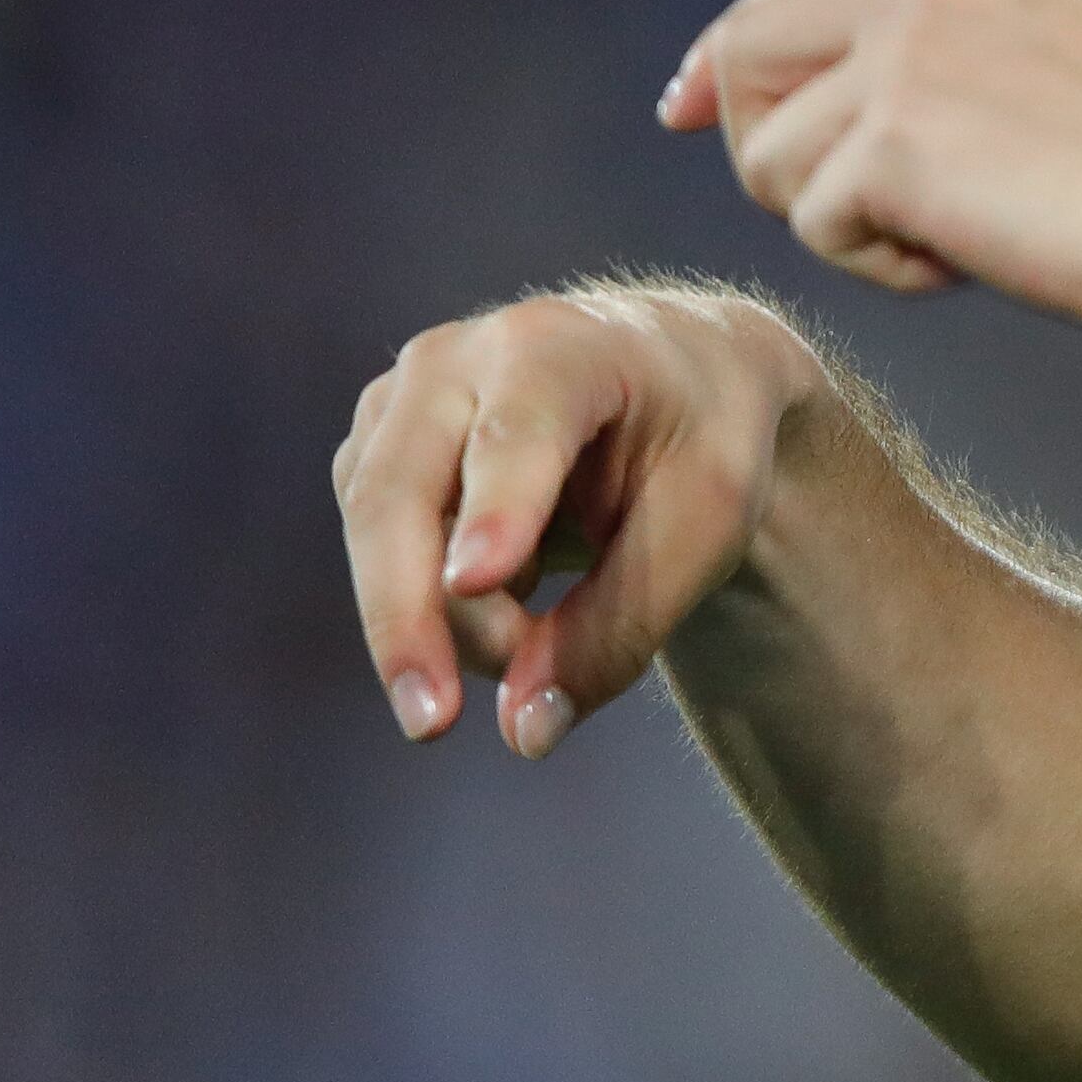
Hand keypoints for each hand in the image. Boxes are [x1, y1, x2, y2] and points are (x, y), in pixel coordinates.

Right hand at [332, 281, 817, 757]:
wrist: (679, 377)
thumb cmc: (701, 436)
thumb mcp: (708, 523)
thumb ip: (620, 626)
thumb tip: (524, 733)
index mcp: (561, 347)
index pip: (518, 431)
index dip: (498, 508)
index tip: (479, 583)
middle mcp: (454, 360)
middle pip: (398, 494)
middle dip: (408, 615)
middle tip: (433, 725)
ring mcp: (397, 405)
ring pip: (383, 542)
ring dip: (451, 624)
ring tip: (545, 631)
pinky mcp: (372, 456)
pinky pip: (381, 559)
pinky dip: (440, 608)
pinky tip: (516, 591)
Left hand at [663, 0, 1081, 345]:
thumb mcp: (1063, 80)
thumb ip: (965, 70)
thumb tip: (858, 130)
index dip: (735, 46)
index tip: (688, 106)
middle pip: (745, 47)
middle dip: (755, 139)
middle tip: (837, 213)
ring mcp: (903, 57)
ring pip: (767, 155)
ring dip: (836, 222)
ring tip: (949, 243)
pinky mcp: (890, 139)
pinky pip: (814, 222)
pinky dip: (877, 266)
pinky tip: (966, 264)